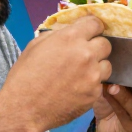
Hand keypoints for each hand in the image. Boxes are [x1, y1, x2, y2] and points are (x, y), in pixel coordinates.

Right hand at [1, 17, 110, 131]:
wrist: (24, 108)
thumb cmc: (25, 76)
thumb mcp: (35, 45)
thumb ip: (57, 35)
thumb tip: (69, 32)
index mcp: (70, 38)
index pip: (95, 23)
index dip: (92, 28)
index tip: (90, 32)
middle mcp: (86, 54)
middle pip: (106, 44)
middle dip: (96, 47)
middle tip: (84, 55)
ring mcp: (92, 75)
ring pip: (107, 65)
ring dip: (97, 67)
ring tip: (81, 74)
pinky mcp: (94, 93)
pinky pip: (99, 84)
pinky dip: (91, 85)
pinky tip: (76, 89)